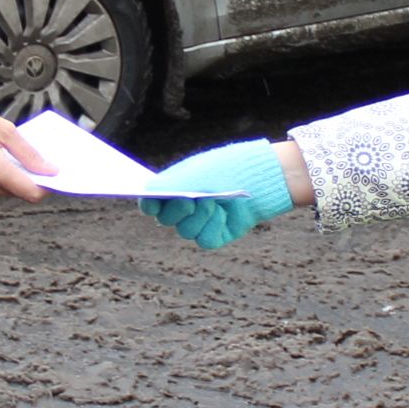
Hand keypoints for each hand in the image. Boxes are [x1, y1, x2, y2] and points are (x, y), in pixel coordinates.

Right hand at [0, 87, 49, 197]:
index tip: (51, 177)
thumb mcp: (2, 128)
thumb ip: (28, 152)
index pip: (29, 193)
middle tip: (27, 159)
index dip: (45, 187)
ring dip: (6, 178)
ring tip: (2, 154)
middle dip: (24, 178)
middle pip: (14, 192)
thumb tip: (47, 168)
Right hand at [139, 139, 299, 248]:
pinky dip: (212, 227)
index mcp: (177, 187)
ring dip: (198, 218)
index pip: (152, 201)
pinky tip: (223, 215)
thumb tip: (146, 192)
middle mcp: (186, 206)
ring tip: (213, 203)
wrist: (263, 177)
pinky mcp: (217, 234)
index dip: (149, 204)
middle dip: (177, 210)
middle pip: (165, 219)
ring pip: (185, 231)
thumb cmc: (227, 168)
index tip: (152, 202)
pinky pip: (205, 240)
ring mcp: (202, 222)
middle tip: (191, 200)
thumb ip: (170, 182)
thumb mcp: (197, 173)